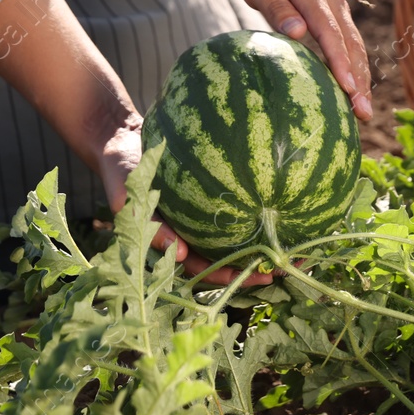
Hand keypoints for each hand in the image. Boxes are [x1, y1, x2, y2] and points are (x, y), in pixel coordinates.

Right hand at [99, 117, 273, 287]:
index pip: (198, 266)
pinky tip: (284, 211)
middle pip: (223, 258)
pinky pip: (234, 210)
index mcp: (168, 241)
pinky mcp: (209, 196)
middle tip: (278, 272)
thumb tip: (177, 252)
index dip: (220, 275)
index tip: (244, 275)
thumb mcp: (127, 194)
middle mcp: (187, 233)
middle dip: (250, 268)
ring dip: (261, 246)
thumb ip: (145, 221)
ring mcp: (199, 217)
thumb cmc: (123, 169)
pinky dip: (255, 214)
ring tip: (291, 252)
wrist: (122, 139)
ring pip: (233, 239)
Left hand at [233, 0, 372, 120]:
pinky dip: (357, 69)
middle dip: (359, 79)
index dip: (340, 61)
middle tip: (363, 113)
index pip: (330, 31)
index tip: (348, 87)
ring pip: (356, 47)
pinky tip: (356, 93)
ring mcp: (339, 8)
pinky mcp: (338, 16)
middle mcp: (332, 1)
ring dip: (363, 79)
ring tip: (365, 112)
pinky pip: (351, 44)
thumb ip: (275, 7)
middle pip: (351, 44)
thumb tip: (297, 33)